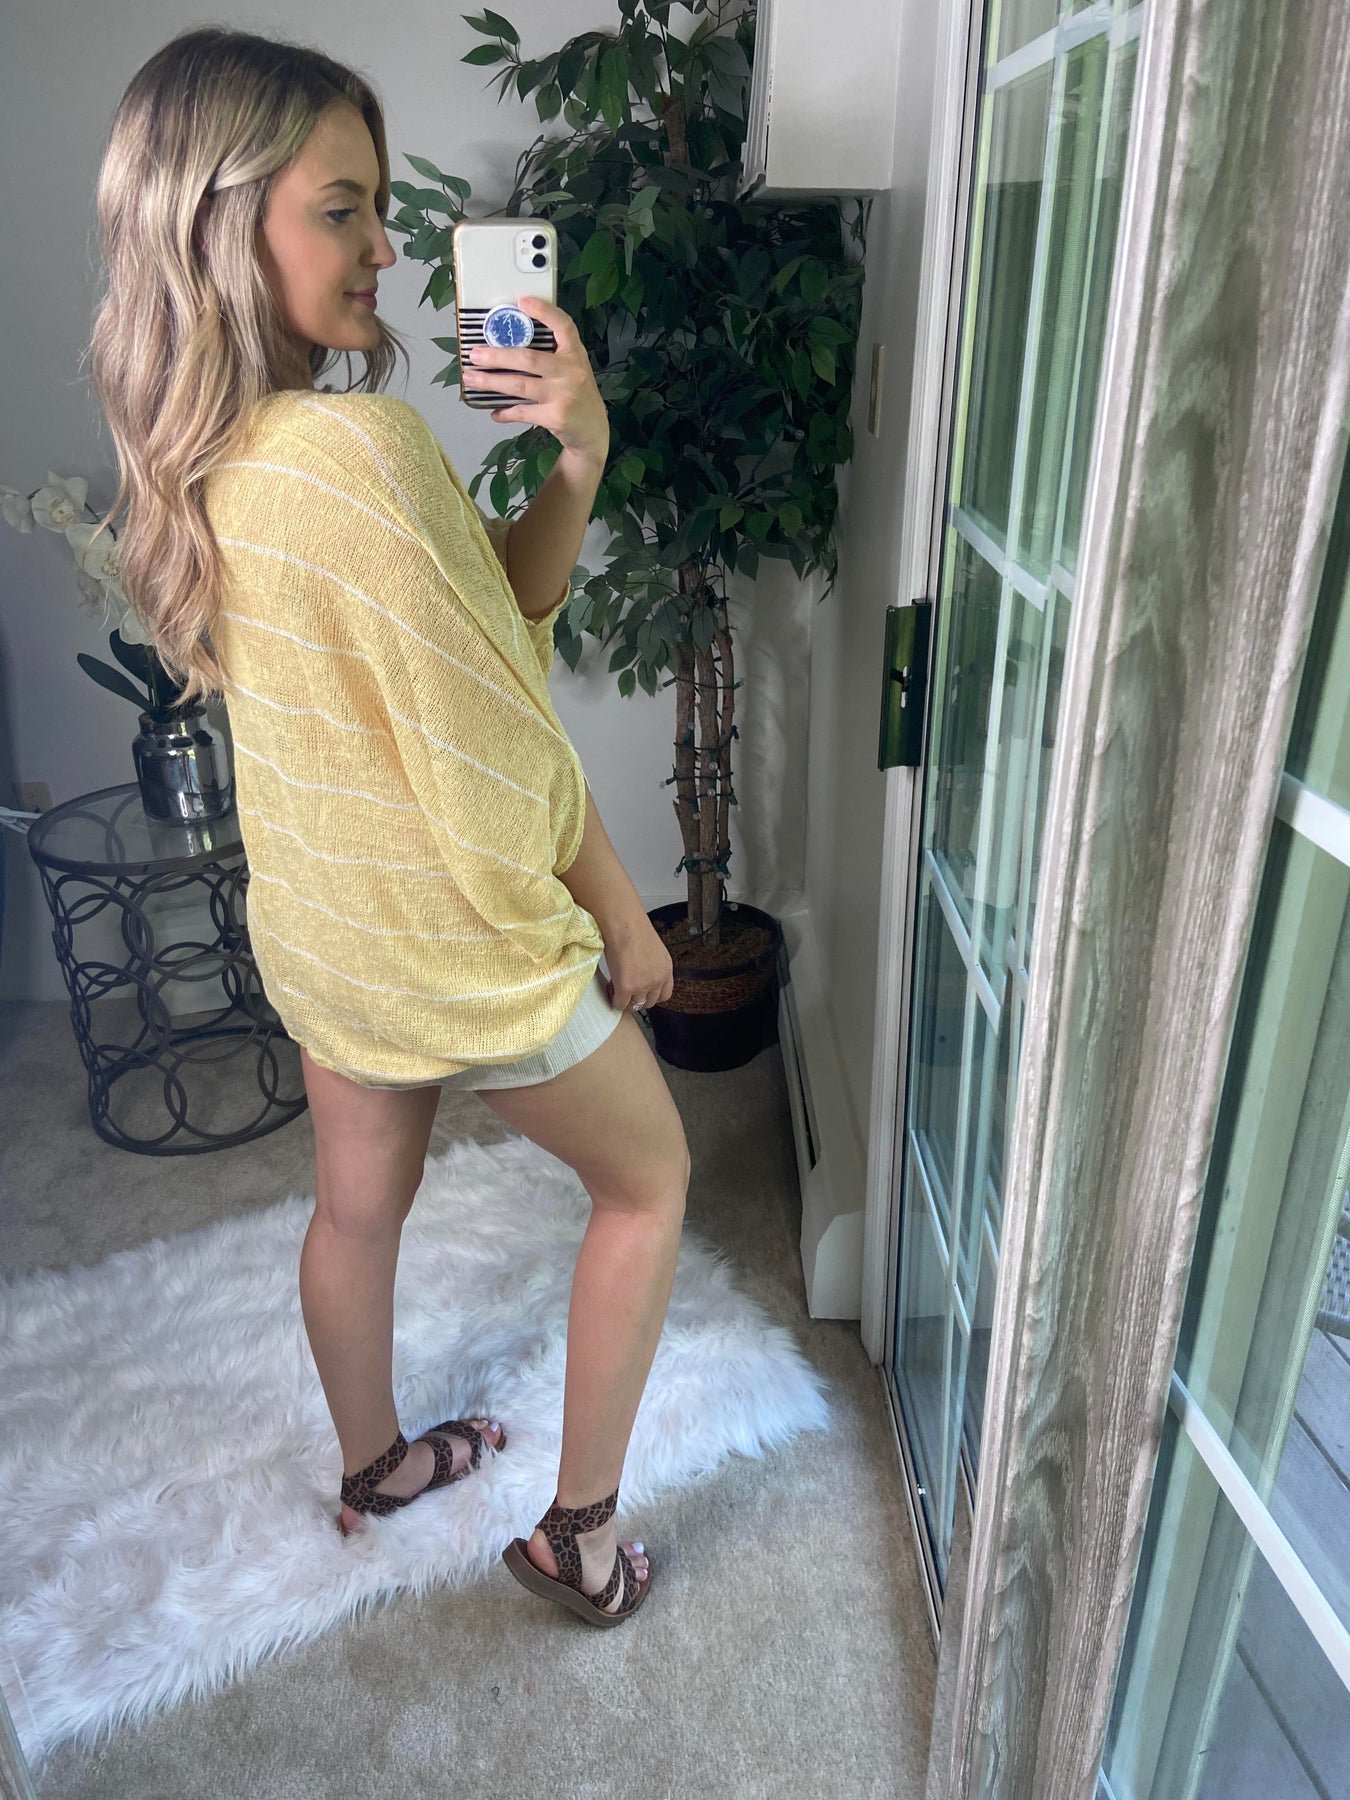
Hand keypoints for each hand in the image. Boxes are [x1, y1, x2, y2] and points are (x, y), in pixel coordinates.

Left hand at [463, 294, 609, 465]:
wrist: (594, 432)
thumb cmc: (578, 395)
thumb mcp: (574, 370)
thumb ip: (553, 357)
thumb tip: (508, 347)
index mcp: (575, 354)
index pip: (564, 326)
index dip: (544, 312)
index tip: (521, 301)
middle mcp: (571, 372)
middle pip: (528, 359)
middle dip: (497, 356)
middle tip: (475, 354)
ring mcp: (563, 395)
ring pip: (520, 385)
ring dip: (491, 382)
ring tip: (471, 378)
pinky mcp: (556, 417)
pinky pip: (523, 412)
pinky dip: (505, 412)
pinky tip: (494, 412)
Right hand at [601, 913, 674, 1013]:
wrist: (623, 923)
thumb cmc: (633, 928)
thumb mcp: (653, 949)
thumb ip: (652, 965)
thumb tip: (642, 973)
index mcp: (666, 969)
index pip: (664, 995)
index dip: (650, 995)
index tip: (641, 991)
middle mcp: (657, 980)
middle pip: (649, 1002)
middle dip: (637, 998)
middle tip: (626, 989)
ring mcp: (642, 985)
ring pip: (634, 1005)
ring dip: (625, 999)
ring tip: (616, 987)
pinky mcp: (626, 988)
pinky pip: (619, 1004)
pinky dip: (613, 999)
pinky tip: (609, 987)